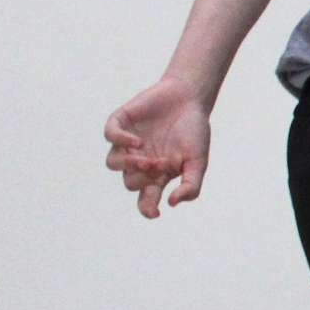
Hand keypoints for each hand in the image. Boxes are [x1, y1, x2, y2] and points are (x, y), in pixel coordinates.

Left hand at [105, 75, 212, 217]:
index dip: (147, 208)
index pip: (146, 198)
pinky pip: (110, 136)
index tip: (154, 213)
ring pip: (113, 163)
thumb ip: (191, 185)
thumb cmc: (195, 130)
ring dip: (127, 164)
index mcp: (157, 173)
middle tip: (159, 164)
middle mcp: (139, 160)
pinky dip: (120, 140)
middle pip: (129, 182)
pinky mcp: (120, 123)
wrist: (190, 96)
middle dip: (143, 178)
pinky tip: (138, 140)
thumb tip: (171, 203)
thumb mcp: (199, 161)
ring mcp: (127, 143)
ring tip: (145, 157)